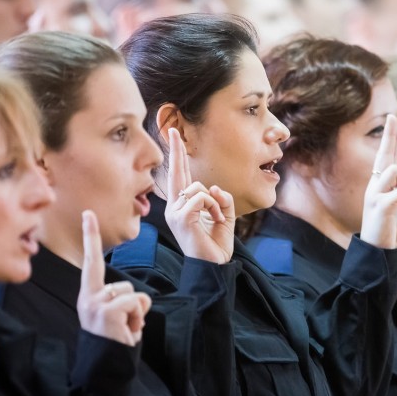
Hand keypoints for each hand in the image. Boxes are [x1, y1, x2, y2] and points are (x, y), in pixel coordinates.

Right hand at [77, 211, 150, 346]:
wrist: (105, 369)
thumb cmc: (113, 343)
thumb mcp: (112, 317)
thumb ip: (117, 300)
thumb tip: (134, 298)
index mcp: (88, 296)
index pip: (91, 262)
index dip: (90, 236)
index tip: (88, 212)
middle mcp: (87, 297)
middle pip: (127, 286)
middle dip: (134, 307)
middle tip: (122, 328)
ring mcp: (95, 304)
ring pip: (134, 295)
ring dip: (137, 315)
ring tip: (124, 331)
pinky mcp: (106, 311)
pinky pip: (137, 303)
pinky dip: (139, 319)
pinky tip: (127, 333)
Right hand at [165, 127, 234, 263]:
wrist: (213, 265)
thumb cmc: (215, 243)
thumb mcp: (224, 215)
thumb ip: (222, 198)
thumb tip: (215, 188)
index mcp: (183, 205)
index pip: (179, 176)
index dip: (177, 156)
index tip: (173, 135)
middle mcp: (174, 207)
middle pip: (176, 173)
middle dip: (176, 151)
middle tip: (172, 130)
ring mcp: (175, 212)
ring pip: (198, 188)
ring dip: (215, 202)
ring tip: (216, 219)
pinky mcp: (180, 218)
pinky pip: (201, 198)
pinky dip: (214, 207)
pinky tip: (214, 220)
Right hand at [360, 115, 396, 248]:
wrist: (382, 256)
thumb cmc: (393, 236)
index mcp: (381, 187)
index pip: (385, 158)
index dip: (389, 139)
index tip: (393, 118)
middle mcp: (374, 187)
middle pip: (385, 156)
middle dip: (389, 136)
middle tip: (392, 116)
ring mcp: (374, 195)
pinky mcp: (380, 205)